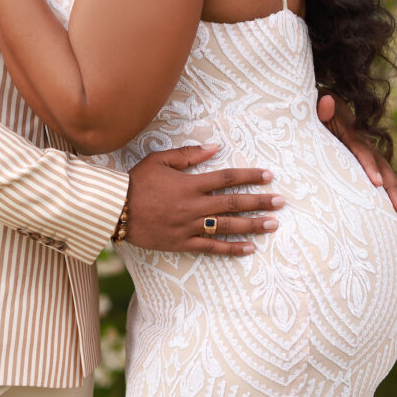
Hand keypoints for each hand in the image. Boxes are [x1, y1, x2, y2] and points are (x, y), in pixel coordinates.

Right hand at [126, 144, 283, 255]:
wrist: (115, 210)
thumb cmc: (136, 182)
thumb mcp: (160, 160)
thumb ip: (188, 154)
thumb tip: (214, 147)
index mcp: (190, 184)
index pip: (227, 178)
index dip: (249, 176)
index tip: (268, 176)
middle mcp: (194, 206)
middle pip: (233, 203)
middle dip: (259, 202)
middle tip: (280, 202)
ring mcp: (189, 226)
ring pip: (227, 227)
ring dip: (252, 225)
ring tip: (272, 224)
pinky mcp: (182, 242)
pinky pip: (211, 248)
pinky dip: (231, 249)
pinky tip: (249, 249)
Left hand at [317, 92, 396, 223]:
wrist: (325, 101)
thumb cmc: (316, 110)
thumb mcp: (316, 107)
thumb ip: (321, 107)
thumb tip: (325, 100)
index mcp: (351, 133)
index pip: (362, 151)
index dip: (370, 167)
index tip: (376, 184)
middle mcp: (365, 143)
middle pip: (382, 166)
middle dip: (391, 189)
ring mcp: (367, 151)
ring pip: (386, 174)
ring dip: (396, 195)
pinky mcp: (365, 159)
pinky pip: (380, 176)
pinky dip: (389, 193)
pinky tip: (396, 214)